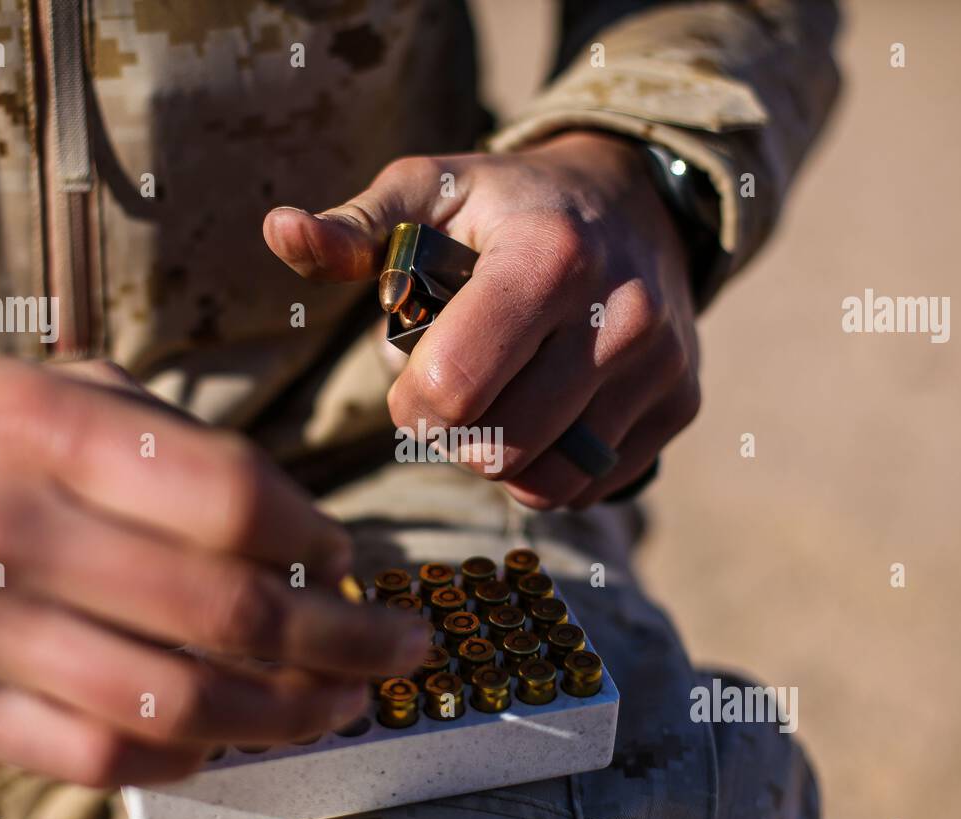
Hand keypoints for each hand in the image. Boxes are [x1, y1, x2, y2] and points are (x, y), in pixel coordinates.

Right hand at [0, 360, 426, 785]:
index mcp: (48, 428)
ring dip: (285, 715)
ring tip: (342, 704)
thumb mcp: (55, 389)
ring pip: (171, 703)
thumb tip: (299, 525)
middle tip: (401, 648)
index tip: (355, 556)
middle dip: (342, 639)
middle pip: (223, 612)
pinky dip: (189, 755)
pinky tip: (238, 736)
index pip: (230, 497)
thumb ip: (172, 444)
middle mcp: (10, 528)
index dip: (318, 535)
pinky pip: (97, 757)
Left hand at [263, 130, 699, 508]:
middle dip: (453, 436)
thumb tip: (278, 232)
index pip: (452, 391)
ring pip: (548, 481)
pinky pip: (593, 484)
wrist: (634, 200)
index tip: (410, 379)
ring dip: (501, 461)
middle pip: (498, 448)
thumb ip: (353, 228)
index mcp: (548, 257)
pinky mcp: (682, 403)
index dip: (410, 405)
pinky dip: (552, 470)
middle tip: (452, 394)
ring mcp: (660, 366)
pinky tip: (543, 416)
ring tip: (495, 406)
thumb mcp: (427, 192)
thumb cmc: (508, 204)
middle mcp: (621, 315)